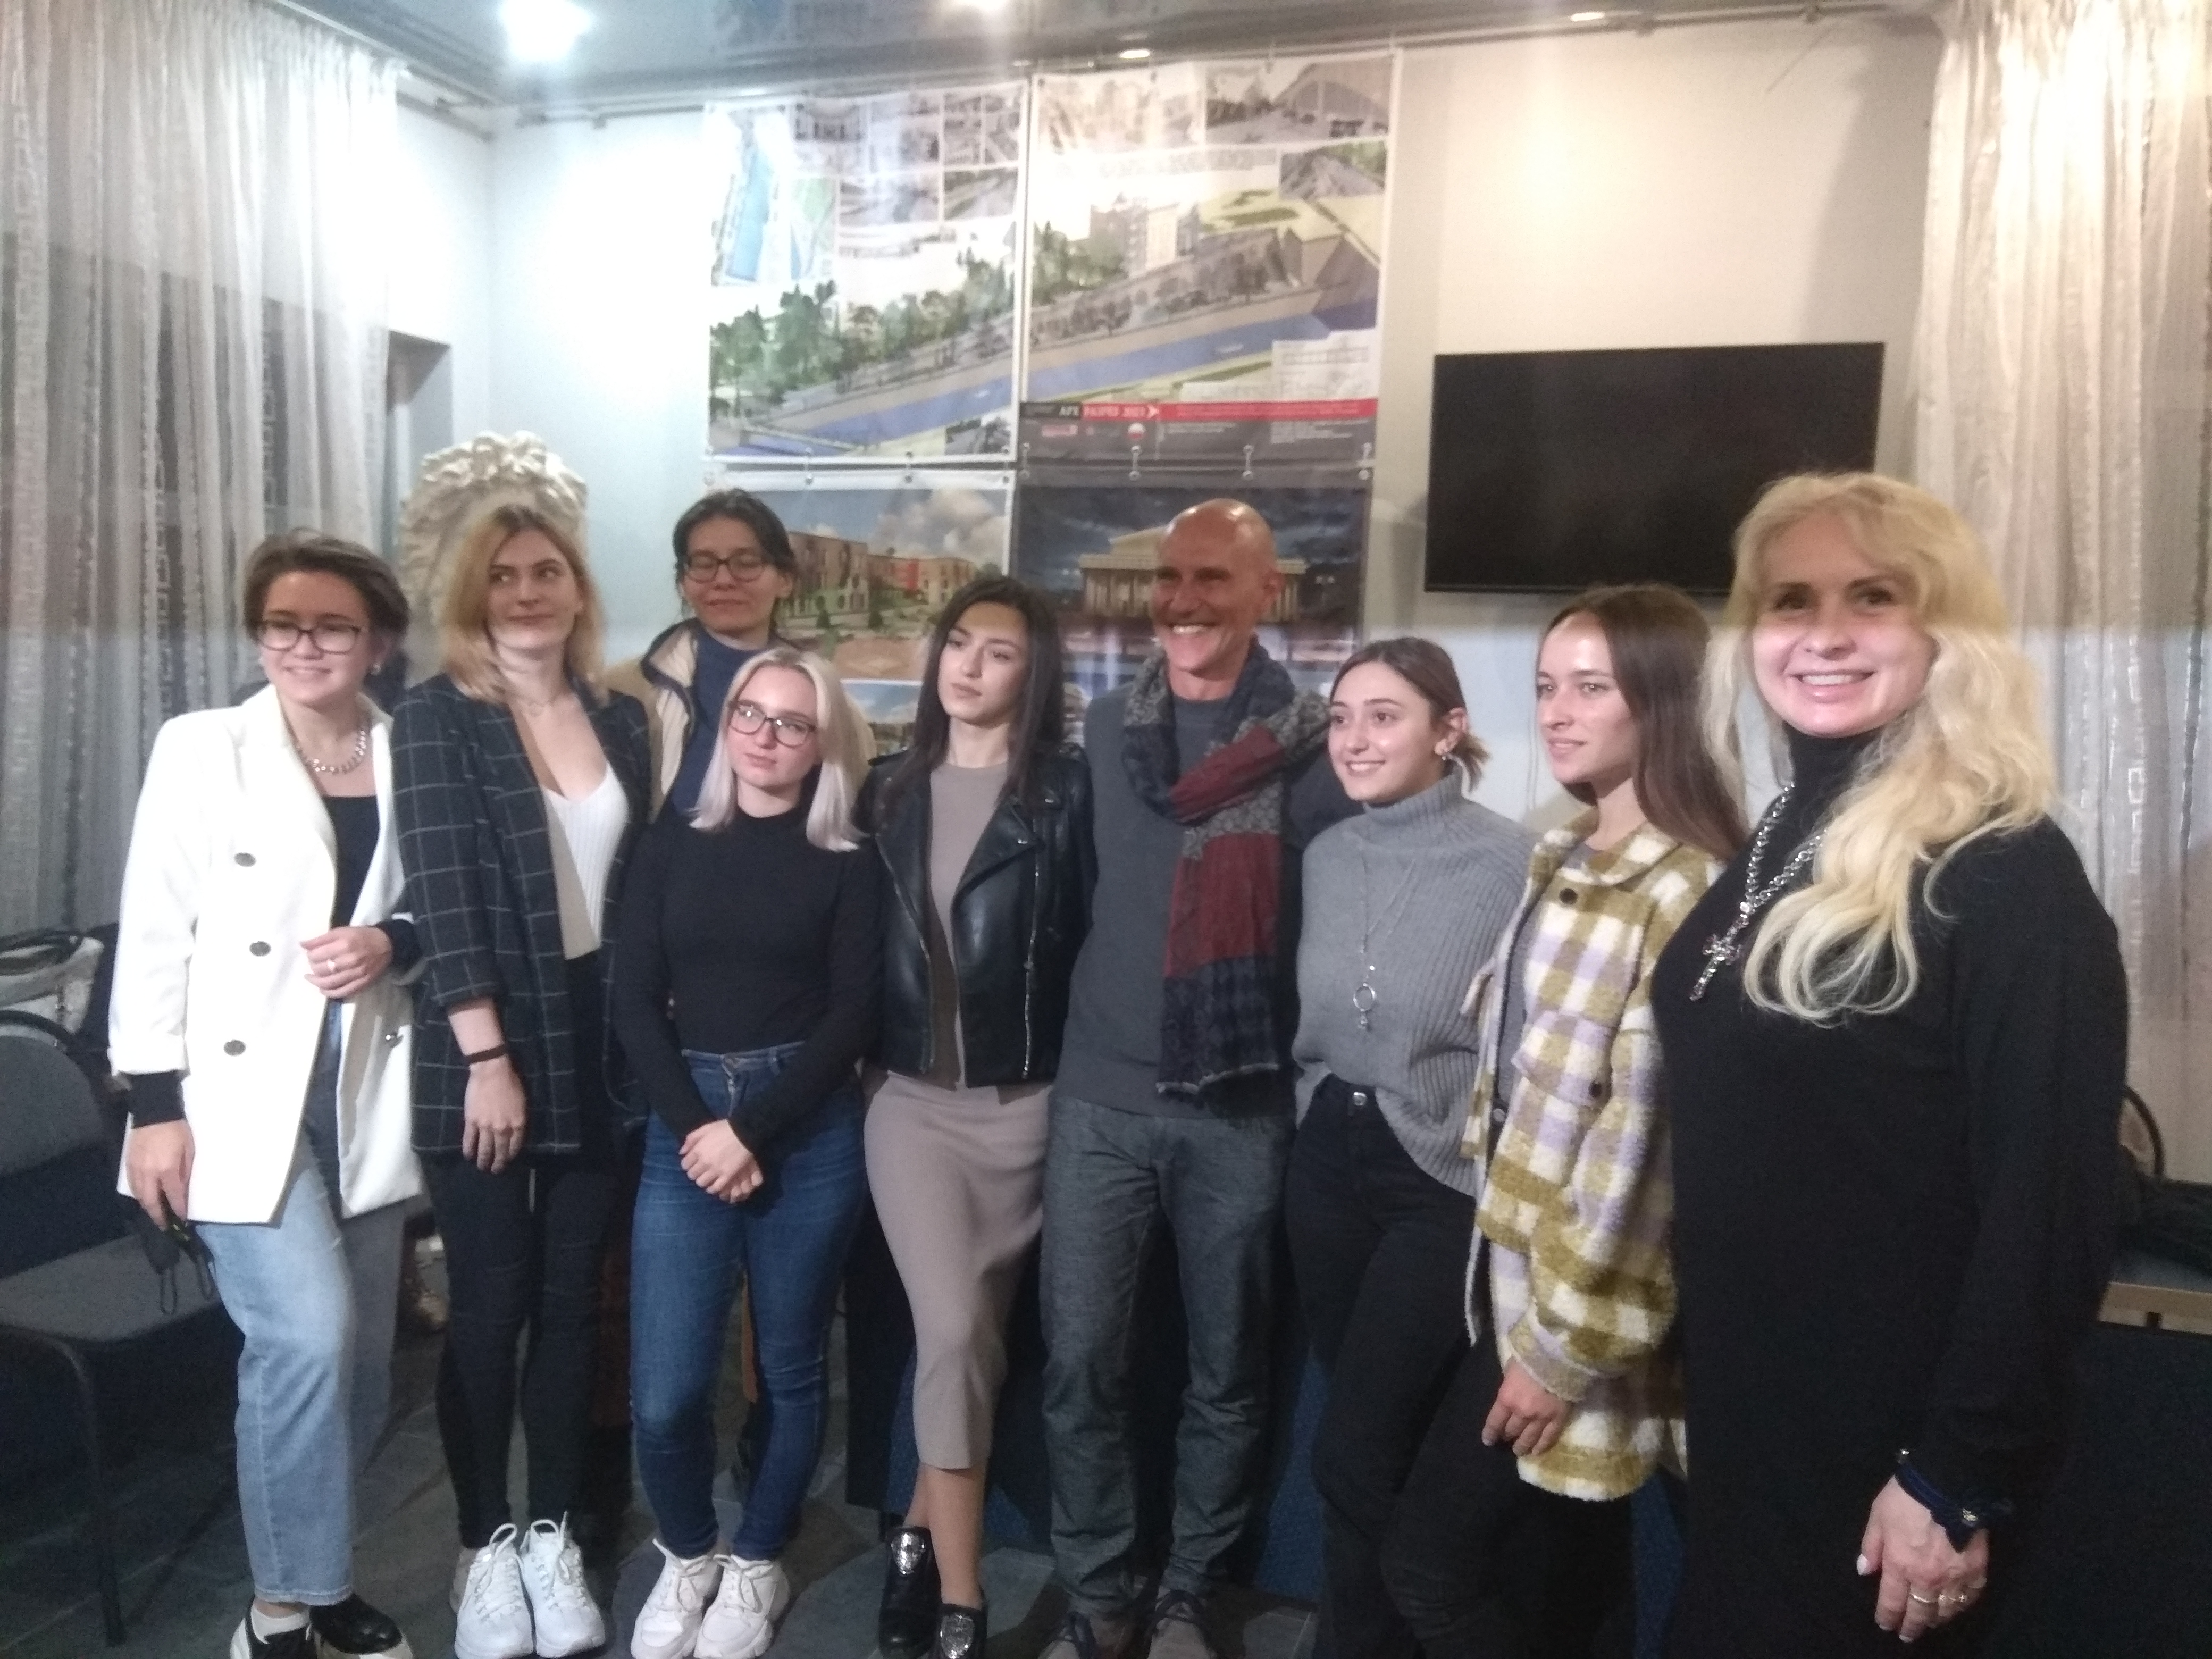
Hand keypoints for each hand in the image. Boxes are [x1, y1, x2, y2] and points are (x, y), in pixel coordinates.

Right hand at [126, 1119, 194, 1224]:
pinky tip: (145, 1198)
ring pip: (140, 1196)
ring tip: (157, 1215)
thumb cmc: (177, 1130)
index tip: (182, 1220)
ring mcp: (136, 1170)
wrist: (154, 1113)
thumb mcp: (189, 1151)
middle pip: (152, 1202)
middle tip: (166, 1226)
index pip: (173, 1197)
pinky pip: (132, 1186)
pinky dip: (139, 1196)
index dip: (178, 1210)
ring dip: (148, 1208)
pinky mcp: (128, 1165)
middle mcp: (149, 1174)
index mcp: (167, 1170)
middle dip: (159, 1216)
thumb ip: (185, 1173)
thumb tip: (183, 1192)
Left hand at [301, 925, 393, 998]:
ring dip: (316, 981)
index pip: (317, 955)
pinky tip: (322, 989)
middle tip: (313, 964)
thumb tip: (302, 945)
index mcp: (344, 944)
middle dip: (313, 967)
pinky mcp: (362, 983)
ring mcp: (356, 974)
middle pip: (321, 969)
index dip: (310, 955)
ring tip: (311, 978)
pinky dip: (329, 993)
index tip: (311, 954)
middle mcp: (350, 960)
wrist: (387, 945)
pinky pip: (342, 992)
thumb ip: (321, 939)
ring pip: (329, 983)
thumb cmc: (362, 936)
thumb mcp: (341, 931)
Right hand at [461, 1057, 527, 1171]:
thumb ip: (518, 1119)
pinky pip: (469, 1139)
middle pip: (500, 1150)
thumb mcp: (522, 1102)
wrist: (492, 1072)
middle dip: (498, 1163)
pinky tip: (468, 1156)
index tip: (507, 1160)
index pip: (515, 1145)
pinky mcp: (471, 1121)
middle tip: (495, 1171)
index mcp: (517, 1123)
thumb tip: (515, 1131)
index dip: (510, 1154)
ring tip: (482, 1167)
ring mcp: (486, 1126)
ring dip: (483, 1160)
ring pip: (484, 1148)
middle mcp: (502, 1128)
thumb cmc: (511, 1083)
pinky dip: (468, 1149)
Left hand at [679, 1120, 761, 1202]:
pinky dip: (712, 1188)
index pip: (685, 1164)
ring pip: (701, 1183)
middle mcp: (704, 1162)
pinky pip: (715, 1187)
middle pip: (692, 1175)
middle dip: (694, 1173)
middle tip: (700, 1170)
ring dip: (702, 1180)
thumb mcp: (705, 1128)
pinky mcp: (727, 1176)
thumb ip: (691, 1139)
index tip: (693, 1163)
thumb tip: (681, 1152)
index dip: (688, 1164)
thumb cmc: (724, 1129)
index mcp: (697, 1150)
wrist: (745, 1133)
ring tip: (707, 1177)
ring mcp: (715, 1170)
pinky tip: (713, 1185)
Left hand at [1483, 1358, 1571, 1457]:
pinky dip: (1542, 1446)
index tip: (1488, 1441)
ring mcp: (1541, 1418)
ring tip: (1519, 1451)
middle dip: (1507, 1436)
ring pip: (1529, 1438)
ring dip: (1523, 1446)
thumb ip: (1510, 1383)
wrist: (1559, 1356)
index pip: (1495, 1421)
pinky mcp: (1559, 1418)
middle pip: (1512, 1430)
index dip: (1491, 1433)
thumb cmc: (1531, 1356)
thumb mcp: (1512, 1367)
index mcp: (1507, 1398)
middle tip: (1506, 1440)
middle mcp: (1522, 1412)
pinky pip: (1549, 1437)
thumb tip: (1509, 1390)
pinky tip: (1538, 1452)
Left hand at [1859, 1477, 1989, 1642]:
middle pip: (1920, 1612)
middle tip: (1908, 1634)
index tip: (1885, 1625)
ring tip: (1930, 1622)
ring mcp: (1955, 1577)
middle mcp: (1927, 1578)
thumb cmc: (1906, 1498)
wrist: (1947, 1483)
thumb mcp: (1878, 1517)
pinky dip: (1960, 1606)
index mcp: (1900, 1565)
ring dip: (1936, 1619)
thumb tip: (1864, 1571)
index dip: (1888, 1617)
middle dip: (1912, 1626)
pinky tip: (1955, 1607)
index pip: (1892, 1602)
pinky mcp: (1977, 1570)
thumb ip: (1871, 1546)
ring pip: (1946, 1610)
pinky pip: (1969, 1597)